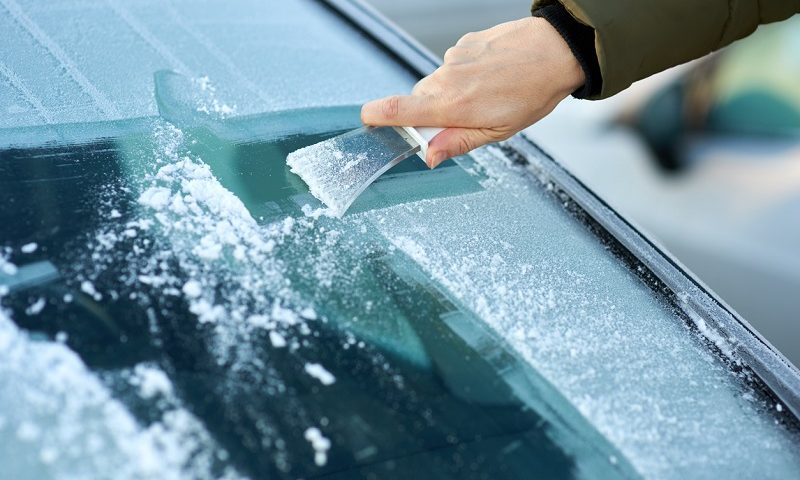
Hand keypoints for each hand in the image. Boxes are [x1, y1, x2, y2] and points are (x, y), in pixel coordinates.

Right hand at [361, 17, 584, 167]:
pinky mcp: (463, 44)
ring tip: (485, 95)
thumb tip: (429, 156)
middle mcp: (446, 79)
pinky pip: (453, 65)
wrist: (555, 52)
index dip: (376, 116)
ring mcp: (454, 58)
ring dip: (451, 94)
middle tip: (463, 120)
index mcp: (452, 106)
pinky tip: (490, 77)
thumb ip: (457, 143)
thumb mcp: (496, 132)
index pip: (398, 110)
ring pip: (437, 83)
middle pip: (419, 100)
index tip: (369, 121)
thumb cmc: (530, 94)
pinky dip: (464, 75)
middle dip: (432, 114)